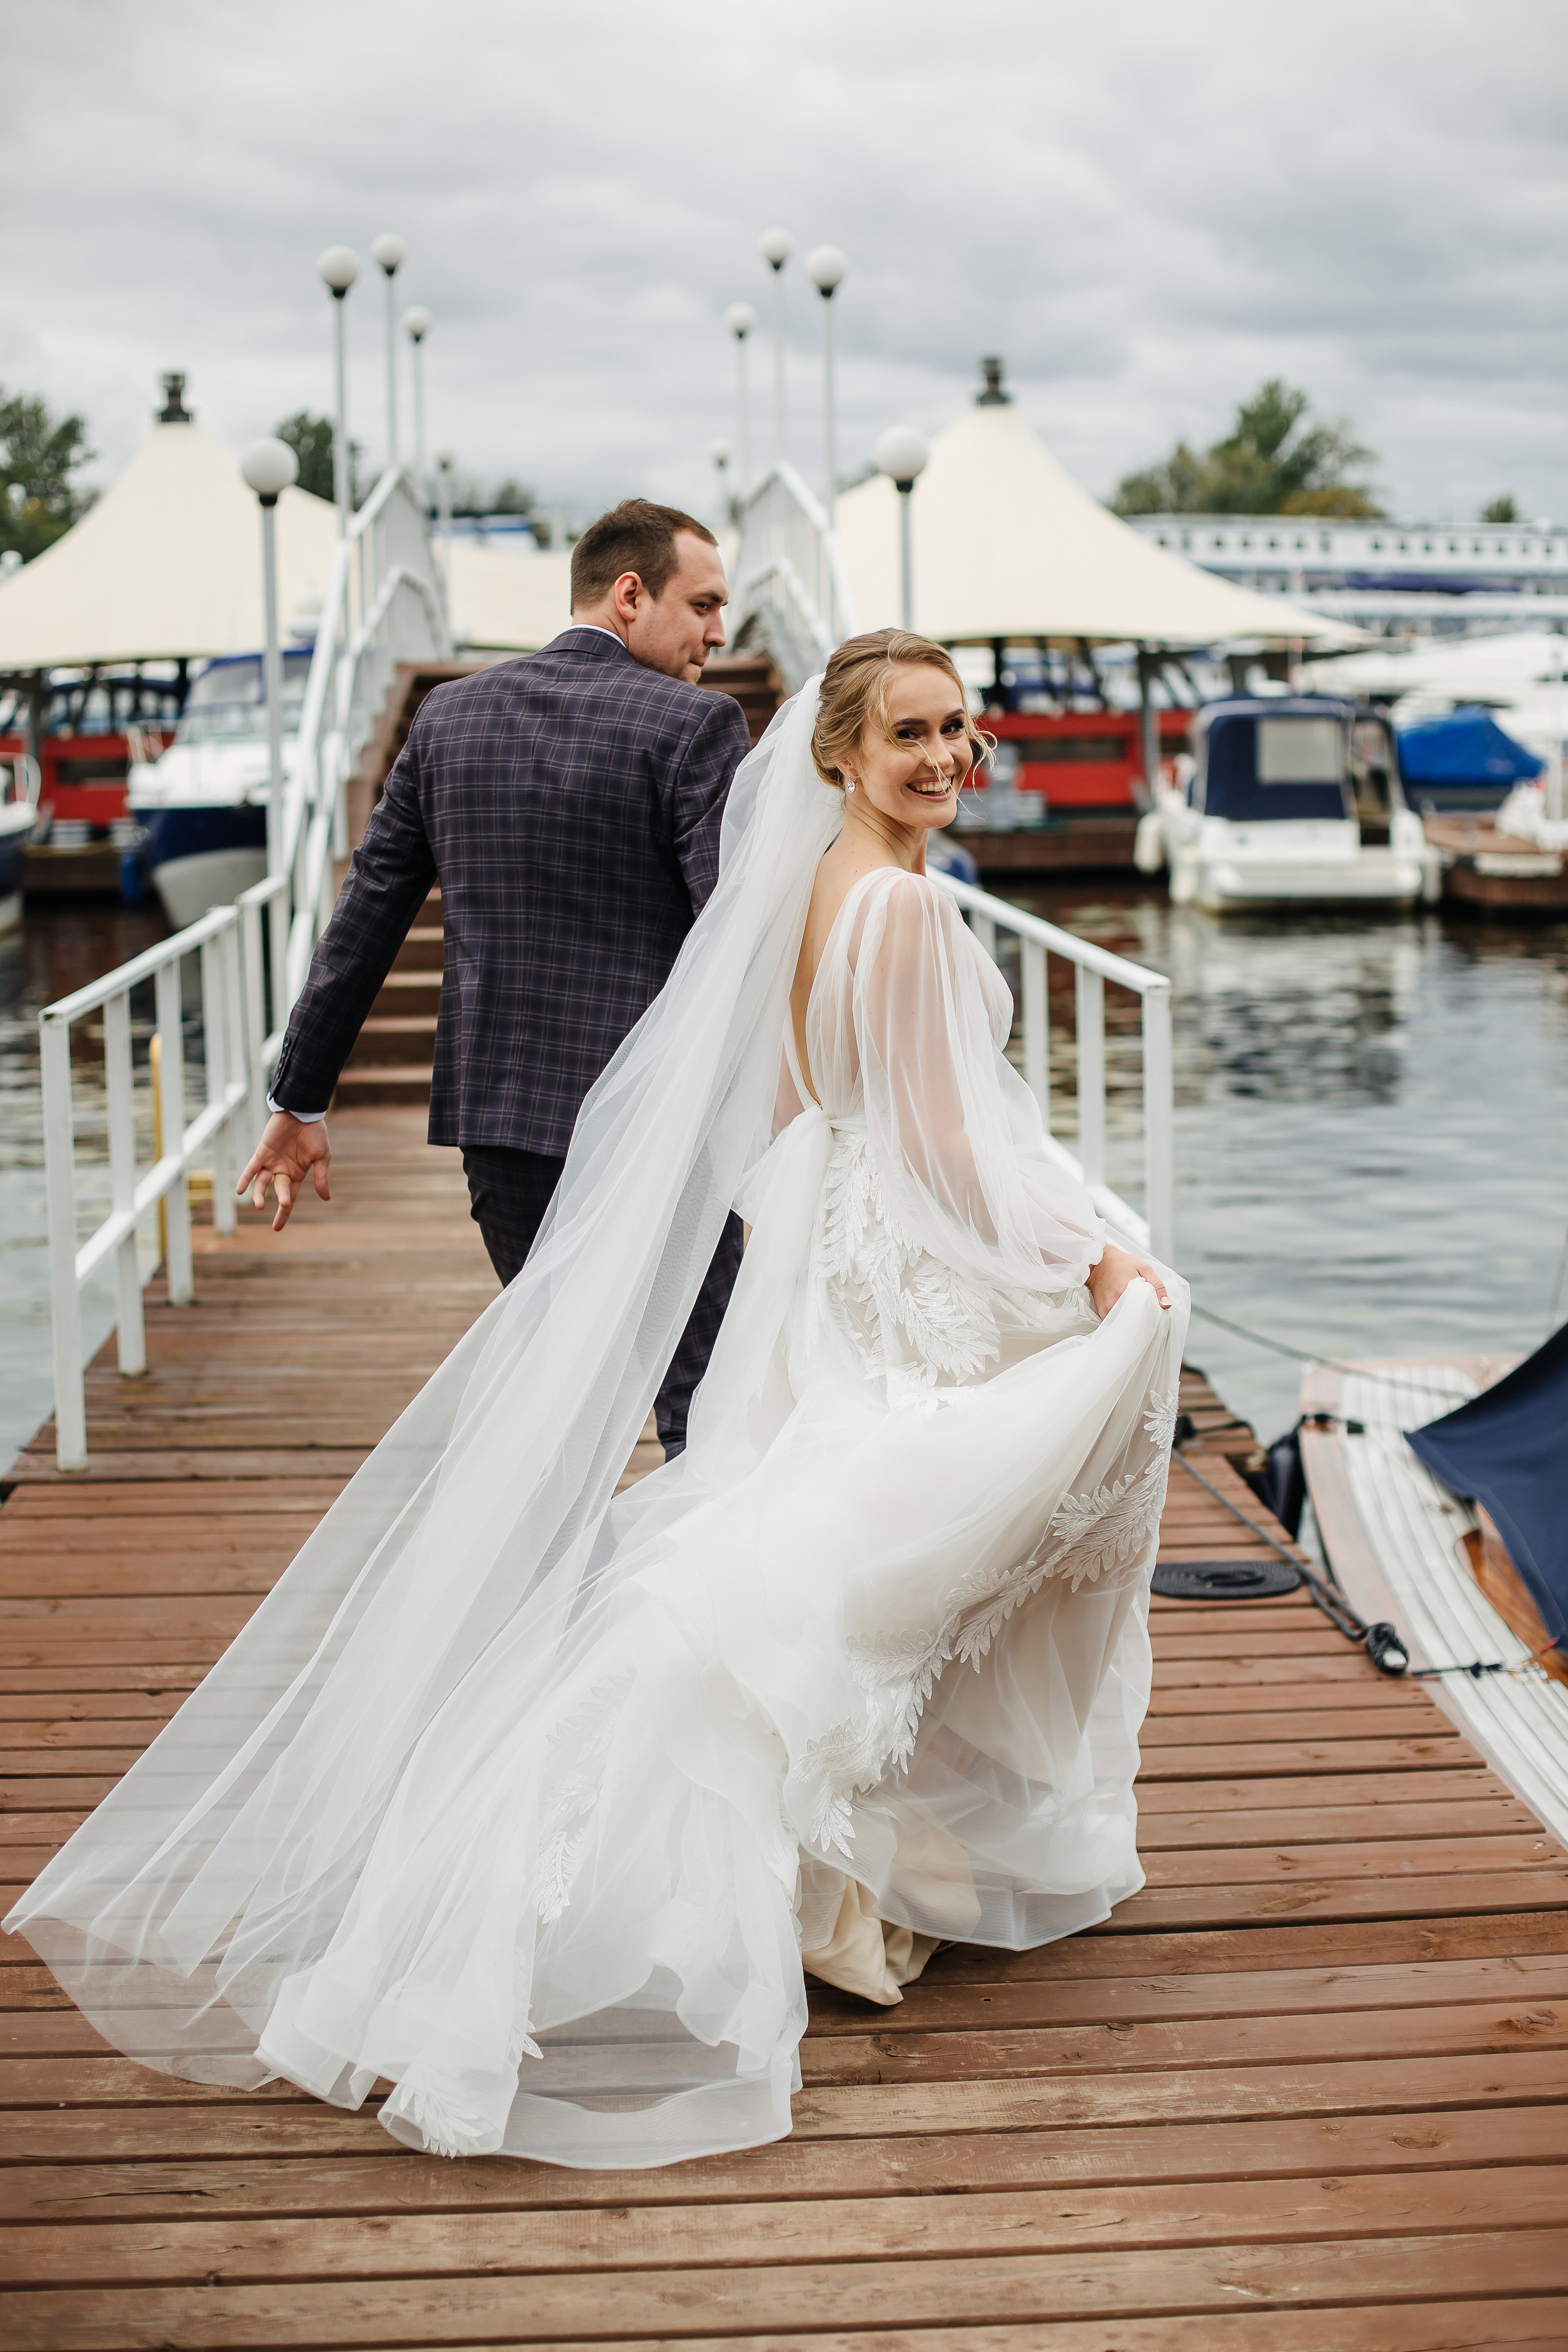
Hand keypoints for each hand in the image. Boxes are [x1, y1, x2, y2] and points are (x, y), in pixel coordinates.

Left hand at [237, 1112, 331, 1233]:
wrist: (303, 1112)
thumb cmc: (315, 1133)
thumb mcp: (322, 1157)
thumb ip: (321, 1177)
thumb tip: (326, 1198)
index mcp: (296, 1174)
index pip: (289, 1198)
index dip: (283, 1213)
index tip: (276, 1228)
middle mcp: (282, 1170)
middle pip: (278, 1191)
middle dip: (280, 1201)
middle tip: (282, 1206)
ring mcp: (271, 1161)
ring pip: (262, 1182)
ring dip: (259, 1193)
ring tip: (259, 1204)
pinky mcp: (262, 1151)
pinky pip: (251, 1167)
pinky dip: (246, 1178)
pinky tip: (240, 1190)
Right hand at [1087, 1244, 1170, 1317]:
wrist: (1097, 1263)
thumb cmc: (1121, 1263)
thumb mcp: (1144, 1268)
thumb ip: (1157, 1285)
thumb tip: (1166, 1305)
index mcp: (1127, 1288)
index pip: (1145, 1310)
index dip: (1154, 1314)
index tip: (1158, 1314)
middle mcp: (1115, 1300)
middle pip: (1136, 1319)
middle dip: (1145, 1319)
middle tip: (1150, 1315)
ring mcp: (1107, 1308)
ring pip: (1126, 1322)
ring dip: (1134, 1321)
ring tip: (1139, 1313)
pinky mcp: (1102, 1312)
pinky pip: (1116, 1321)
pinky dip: (1124, 1320)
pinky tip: (1128, 1313)